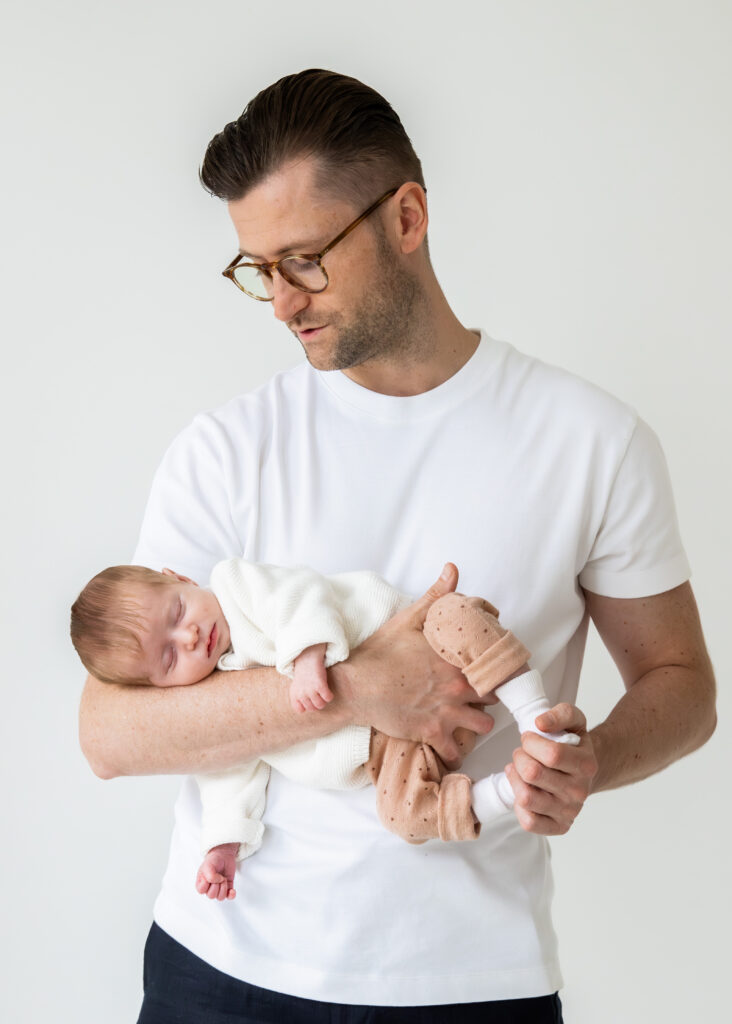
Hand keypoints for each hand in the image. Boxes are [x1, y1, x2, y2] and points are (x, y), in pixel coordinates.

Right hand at [195, 842, 238, 900]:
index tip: (211, 874)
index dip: (207, 883)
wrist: (223, 855)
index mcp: (201, 883)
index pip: (201, 890)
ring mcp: (218, 889)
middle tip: (219, 876)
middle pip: (211, 895)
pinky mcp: (227, 888)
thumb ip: (210, 876)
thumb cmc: (213, 860)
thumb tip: (217, 882)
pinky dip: (231, 895)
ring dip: (223, 888)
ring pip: (220, 897)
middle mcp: (208, 888)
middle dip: (217, 885)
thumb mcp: (208, 866)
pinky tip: (232, 890)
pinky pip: (229, 897)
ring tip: (223, 879)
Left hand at [290, 644, 332, 712]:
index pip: (300, 710)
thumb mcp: (296, 686)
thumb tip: (305, 711)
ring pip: (321, 705)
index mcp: (294, 694)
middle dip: (317, 703)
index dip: (307, 707)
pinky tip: (328, 690)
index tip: (310, 699)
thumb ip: (298, 698)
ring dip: (324, 701)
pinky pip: (328, 698)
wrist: (308, 657)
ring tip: (324, 693)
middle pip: (312, 709)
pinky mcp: (319, 685)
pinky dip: (330, 696)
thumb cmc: (303, 672)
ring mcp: (310, 690)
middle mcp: (301, 694)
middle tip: (319, 695)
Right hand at [332, 563, 496, 767]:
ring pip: (484, 725)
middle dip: (491, 696)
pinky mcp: (432, 733)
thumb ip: (436, 596)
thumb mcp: (409, 618)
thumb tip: (453, 570)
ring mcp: (447, 712)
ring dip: (478, 722)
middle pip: (496, 696)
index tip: (493, 671)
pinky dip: (455, 749)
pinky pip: (456, 751)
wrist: (356, 686)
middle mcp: (458, 687)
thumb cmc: (381, 652)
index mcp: (456, 659)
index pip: (495, 666)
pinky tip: (450, 742)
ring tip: (469, 718)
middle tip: (482, 694)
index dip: (497, 669)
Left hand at [505, 703, 598, 834]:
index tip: (528, 738)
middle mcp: (579, 791)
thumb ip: (559, 714)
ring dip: (515, 778)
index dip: (531, 741)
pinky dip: (518, 805)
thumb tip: (540, 723)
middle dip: (519, 757)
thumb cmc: (573, 745)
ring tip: (520, 769)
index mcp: (586, 764)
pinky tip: (524, 789)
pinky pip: (528, 822)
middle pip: (533, 774)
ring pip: (526, 797)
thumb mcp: (573, 721)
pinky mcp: (559, 827)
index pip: (551, 754)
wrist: (584, 772)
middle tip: (522, 753)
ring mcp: (569, 812)